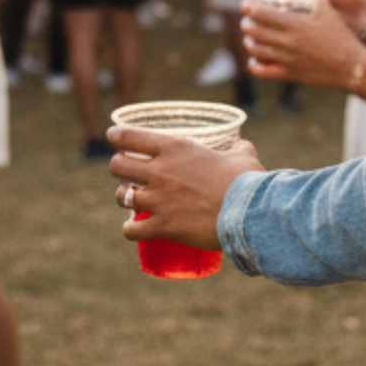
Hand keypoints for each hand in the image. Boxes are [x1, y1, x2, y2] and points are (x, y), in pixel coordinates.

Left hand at [107, 128, 263, 248]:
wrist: (251, 214)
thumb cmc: (248, 182)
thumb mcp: (243, 156)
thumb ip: (237, 149)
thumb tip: (241, 148)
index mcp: (176, 148)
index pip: (129, 136)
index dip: (117, 136)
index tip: (114, 137)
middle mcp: (161, 171)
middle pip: (117, 166)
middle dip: (119, 168)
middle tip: (127, 172)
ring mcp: (159, 200)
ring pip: (121, 196)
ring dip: (124, 197)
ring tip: (132, 200)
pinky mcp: (163, 226)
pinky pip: (131, 229)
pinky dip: (131, 230)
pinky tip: (135, 229)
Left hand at [242, 0, 365, 96]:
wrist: (351, 66)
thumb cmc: (340, 35)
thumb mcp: (326, 9)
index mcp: (296, 24)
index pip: (260, 13)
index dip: (249, 7)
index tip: (247, 4)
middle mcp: (288, 42)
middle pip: (253, 30)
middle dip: (246, 22)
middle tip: (248, 19)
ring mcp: (287, 60)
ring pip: (255, 50)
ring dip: (248, 41)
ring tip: (251, 36)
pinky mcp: (289, 74)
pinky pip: (261, 71)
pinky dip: (254, 64)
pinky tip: (256, 58)